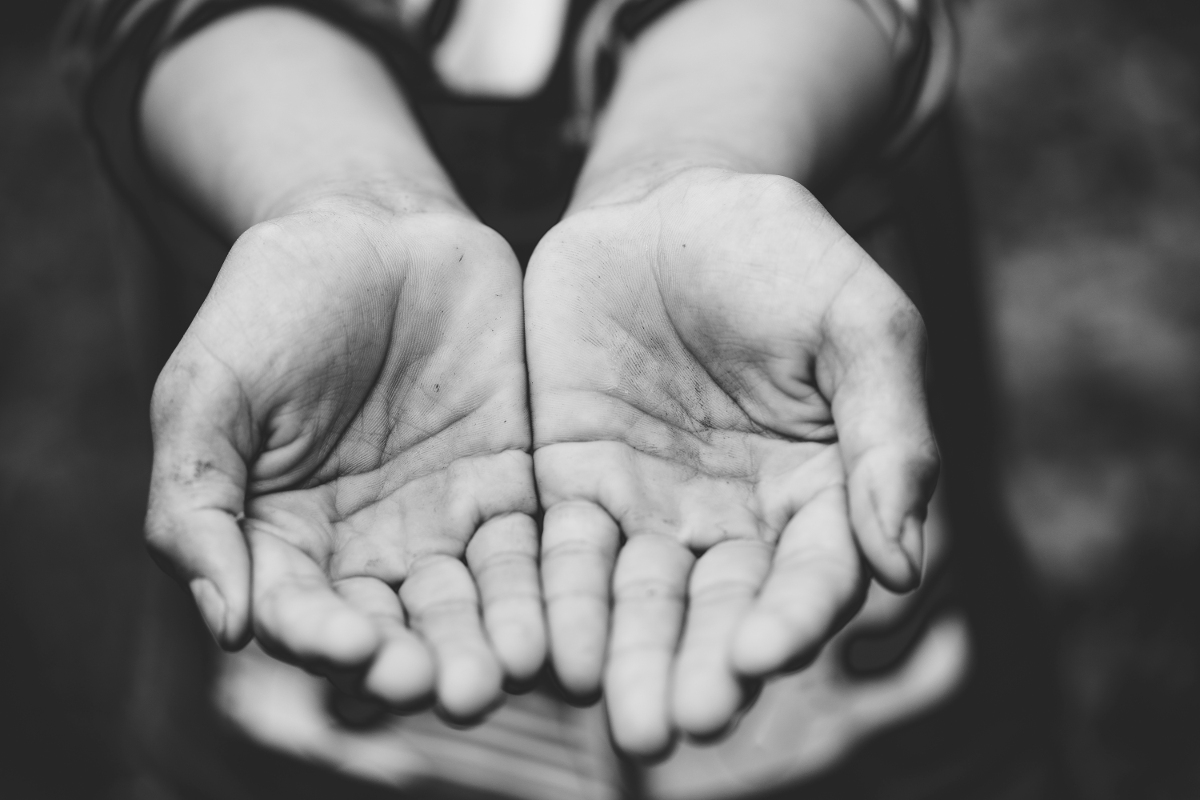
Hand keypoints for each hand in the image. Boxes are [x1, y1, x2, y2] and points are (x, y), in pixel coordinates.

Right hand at [146, 193, 541, 720]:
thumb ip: (197, 501)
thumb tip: (225, 625)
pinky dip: (546, 584)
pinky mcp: (513, 485)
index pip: (301, 613)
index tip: (356, 649)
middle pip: (396, 627)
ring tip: (513, 671)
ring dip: (491, 641)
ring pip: (471, 601)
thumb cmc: (272, 304)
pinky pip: (534, 545)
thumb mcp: (210, 390)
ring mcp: (444, 521)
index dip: (325, 638)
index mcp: (285, 541)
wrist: (370, 227)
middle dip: (423, 660)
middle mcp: (367, 551)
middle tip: (452, 688)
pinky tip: (564, 612)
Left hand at [525, 168, 937, 754]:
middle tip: (671, 726)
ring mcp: (650, 508)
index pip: (812, 576)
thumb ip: (889, 435)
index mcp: (818, 493)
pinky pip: (561, 551)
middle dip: (695, 668)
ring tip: (607, 711)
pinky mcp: (574, 484)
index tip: (760, 655)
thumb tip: (901, 566)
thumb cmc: (785, 255)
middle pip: (719, 612)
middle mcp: (735, 522)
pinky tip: (538, 645)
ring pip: (636, 599)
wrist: (673, 203)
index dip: (791, 618)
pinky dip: (553, 598)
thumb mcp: (860, 322)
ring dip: (622, 656)